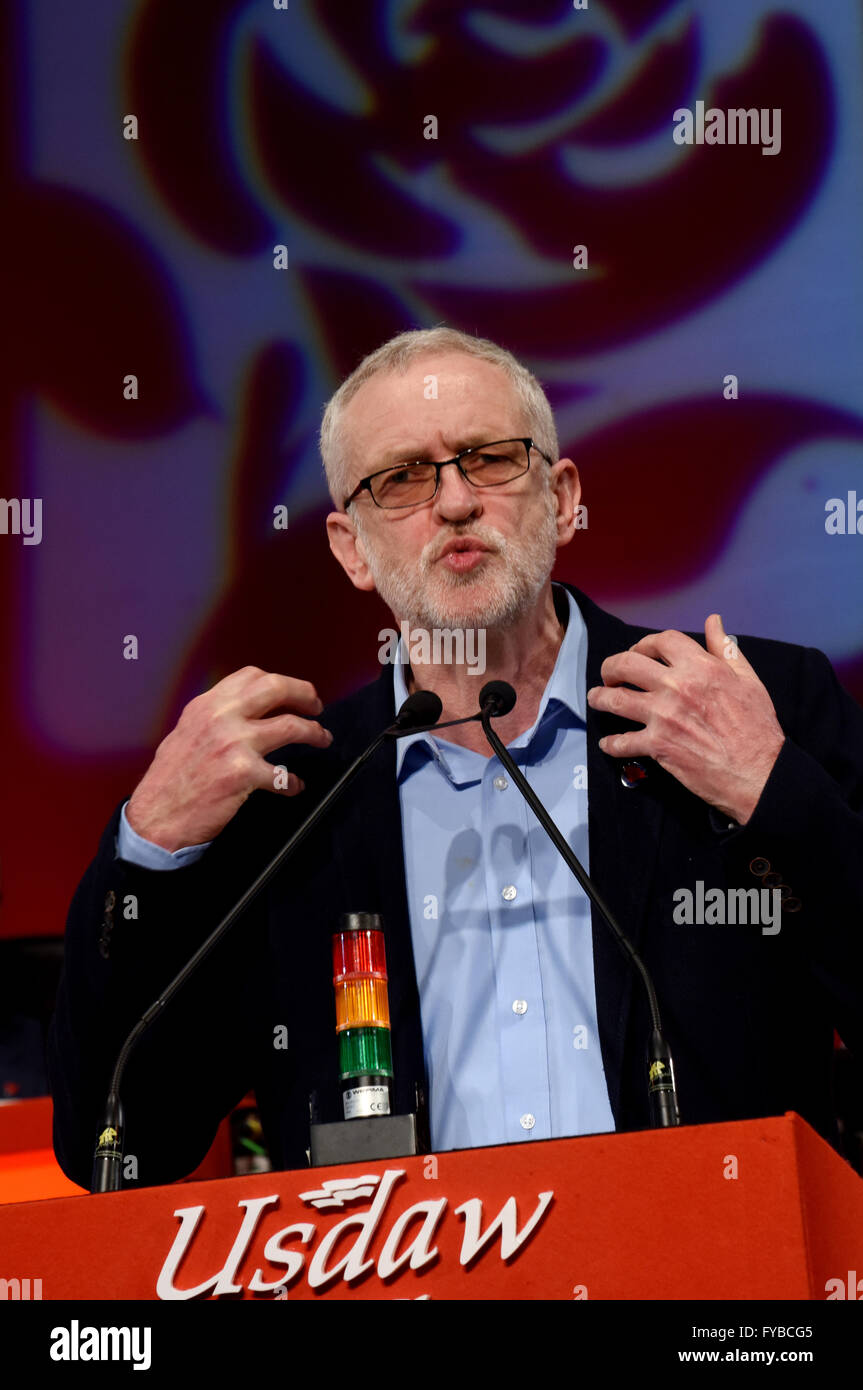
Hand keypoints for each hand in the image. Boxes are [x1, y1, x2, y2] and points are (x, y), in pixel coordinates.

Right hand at [126, 667, 332, 850]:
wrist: (155, 818)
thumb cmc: (169, 782)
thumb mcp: (186, 733)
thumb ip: (215, 718)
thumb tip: (250, 713)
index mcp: (206, 706)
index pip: (251, 676)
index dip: (280, 682)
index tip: (293, 693)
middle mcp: (220, 718)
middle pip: (277, 688)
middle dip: (305, 695)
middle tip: (316, 707)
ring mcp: (233, 744)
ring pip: (291, 726)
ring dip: (314, 733)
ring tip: (321, 739)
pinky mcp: (243, 774)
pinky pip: (284, 775)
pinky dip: (294, 783)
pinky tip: (295, 786)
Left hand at [586, 614, 784, 824]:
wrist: (758, 772)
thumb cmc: (757, 728)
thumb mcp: (748, 680)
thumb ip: (725, 649)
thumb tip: (714, 622)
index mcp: (701, 667)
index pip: (661, 641)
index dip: (645, 643)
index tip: (640, 652)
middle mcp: (677, 687)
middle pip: (627, 664)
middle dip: (611, 666)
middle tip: (610, 674)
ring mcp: (663, 716)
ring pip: (615, 700)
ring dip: (600, 698)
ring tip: (597, 699)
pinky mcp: (657, 746)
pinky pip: (622, 742)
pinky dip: (611, 743)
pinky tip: (608, 743)